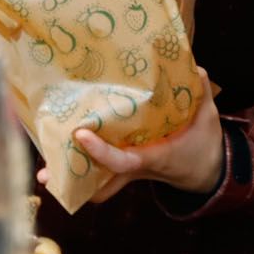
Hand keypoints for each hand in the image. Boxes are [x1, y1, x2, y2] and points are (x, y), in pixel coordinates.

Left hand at [40, 69, 224, 203]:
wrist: (206, 172)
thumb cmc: (203, 144)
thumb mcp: (208, 118)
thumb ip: (201, 93)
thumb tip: (194, 68)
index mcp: (156, 158)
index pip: (124, 162)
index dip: (101, 152)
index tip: (80, 134)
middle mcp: (137, 169)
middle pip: (101, 185)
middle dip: (74, 182)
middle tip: (47, 172)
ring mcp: (129, 172)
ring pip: (96, 184)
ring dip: (72, 178)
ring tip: (45, 169)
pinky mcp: (124, 169)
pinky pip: (100, 174)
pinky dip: (82, 168)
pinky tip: (62, 153)